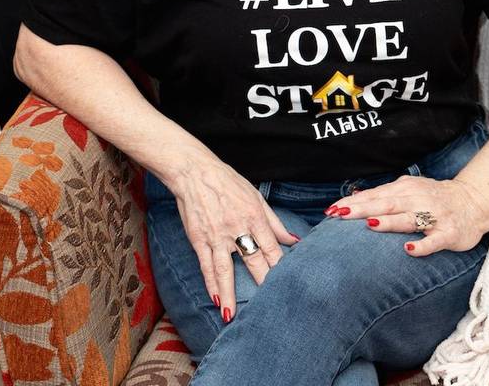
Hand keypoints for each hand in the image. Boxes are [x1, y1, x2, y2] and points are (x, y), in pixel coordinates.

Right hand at [166, 153, 298, 320]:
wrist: (195, 173)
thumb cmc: (228, 182)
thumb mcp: (256, 196)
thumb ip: (274, 221)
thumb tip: (293, 239)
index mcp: (254, 216)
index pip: (271, 247)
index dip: (279, 266)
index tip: (287, 283)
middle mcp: (237, 228)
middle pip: (253, 260)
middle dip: (262, 282)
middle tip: (269, 305)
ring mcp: (216, 236)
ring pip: (225, 270)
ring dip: (230, 294)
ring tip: (232, 316)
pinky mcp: (199, 239)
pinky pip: (206, 265)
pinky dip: (211, 283)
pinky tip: (215, 299)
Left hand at [325, 175, 488, 255]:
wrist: (473, 201)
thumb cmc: (434, 198)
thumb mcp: (409, 190)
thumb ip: (385, 195)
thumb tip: (354, 198)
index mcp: (406, 188)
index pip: (375, 194)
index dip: (353, 202)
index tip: (331, 209)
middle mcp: (418, 199)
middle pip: (387, 203)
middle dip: (362, 209)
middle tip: (340, 214)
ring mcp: (434, 216)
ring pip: (408, 218)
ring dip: (389, 221)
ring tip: (371, 224)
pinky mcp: (449, 233)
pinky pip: (434, 240)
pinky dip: (422, 245)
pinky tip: (409, 249)